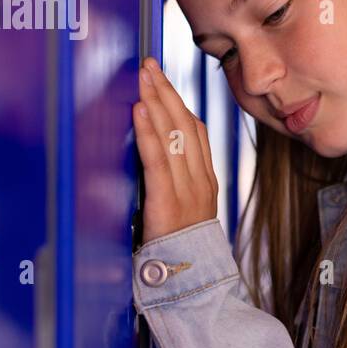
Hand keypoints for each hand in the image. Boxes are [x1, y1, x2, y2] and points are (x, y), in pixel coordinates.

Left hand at [132, 56, 218, 242]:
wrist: (193, 283)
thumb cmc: (184, 252)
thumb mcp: (187, 214)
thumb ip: (178, 187)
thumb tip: (161, 164)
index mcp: (205, 181)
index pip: (196, 132)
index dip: (179, 102)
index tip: (164, 81)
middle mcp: (200, 179)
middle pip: (186, 124)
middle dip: (167, 91)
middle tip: (150, 64)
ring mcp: (187, 189)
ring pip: (174, 134)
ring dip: (157, 100)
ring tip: (144, 75)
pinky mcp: (168, 201)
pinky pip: (158, 159)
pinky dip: (149, 131)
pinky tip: (140, 109)